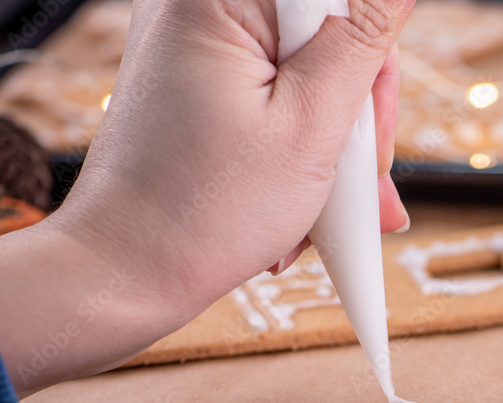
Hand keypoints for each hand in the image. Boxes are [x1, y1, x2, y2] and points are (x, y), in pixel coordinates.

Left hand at [0, 0, 412, 393]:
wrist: (128, 272)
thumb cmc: (205, 212)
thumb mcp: (309, 126)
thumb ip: (362, 42)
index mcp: (219, 2)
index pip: (334, 2)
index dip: (370, 55)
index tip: (367, 117)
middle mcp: (199, 9)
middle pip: (326, 32)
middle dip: (357, 110)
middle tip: (361, 176)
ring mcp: (194, 46)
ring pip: (307, 71)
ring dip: (335, 140)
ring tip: (333, 207)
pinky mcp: (196, 80)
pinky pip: (276, 94)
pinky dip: (300, 143)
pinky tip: (308, 197)